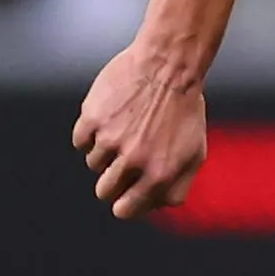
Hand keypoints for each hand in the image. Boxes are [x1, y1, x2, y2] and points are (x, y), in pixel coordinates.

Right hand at [73, 43, 210, 218]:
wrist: (169, 65)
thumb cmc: (184, 111)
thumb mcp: (193, 153)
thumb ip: (175, 187)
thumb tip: (151, 207)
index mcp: (158, 175)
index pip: (124, 210)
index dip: (123, 204)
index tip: (123, 196)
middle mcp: (133, 161)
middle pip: (104, 191)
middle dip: (111, 181)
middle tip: (121, 161)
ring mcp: (110, 139)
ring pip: (93, 163)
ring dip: (105, 151)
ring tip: (124, 128)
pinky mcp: (92, 118)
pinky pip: (80, 140)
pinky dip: (91, 132)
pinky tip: (109, 117)